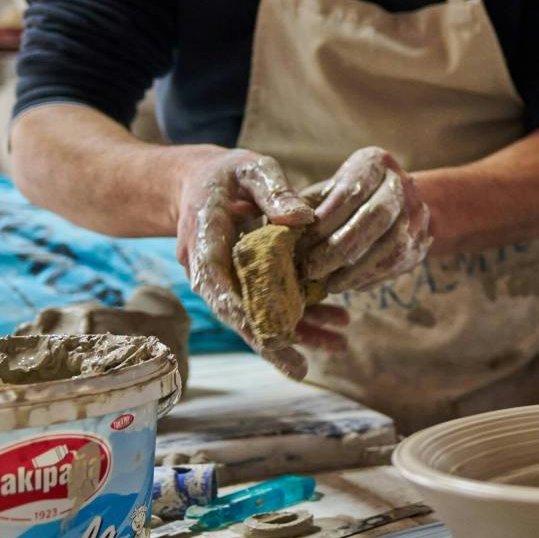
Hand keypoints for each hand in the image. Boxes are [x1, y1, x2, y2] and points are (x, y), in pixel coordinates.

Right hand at [175, 148, 347, 379]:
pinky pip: (270, 304)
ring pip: (257, 314)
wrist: (200, 183)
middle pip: (237, 312)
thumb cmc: (228, 174)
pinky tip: (335, 324)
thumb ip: (274, 190)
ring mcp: (227, 280)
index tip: (263, 334)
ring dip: (296, 332)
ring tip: (337, 346)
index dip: (238, 309)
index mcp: (205, 240)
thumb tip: (303, 219)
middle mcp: (210, 269)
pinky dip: (301, 315)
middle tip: (300, 369)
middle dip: (269, 340)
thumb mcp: (251, 168)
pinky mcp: (245, 283)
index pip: (216, 281)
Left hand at [298, 146, 432, 295]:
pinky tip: (348, 284)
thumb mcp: (326, 191)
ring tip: (328, 284)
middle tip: (311, 269)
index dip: (326, 219)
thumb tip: (278, 228)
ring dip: (357, 269)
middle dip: (341, 247)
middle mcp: (402, 183)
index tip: (301, 242)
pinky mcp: (423, 241)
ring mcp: (418, 213)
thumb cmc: (345, 198)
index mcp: (375, 162)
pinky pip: (398, 264)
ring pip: (392, 245)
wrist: (396, 203)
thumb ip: (304, 207)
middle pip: (377, 216)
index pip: (352, 191)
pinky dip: (371, 278)